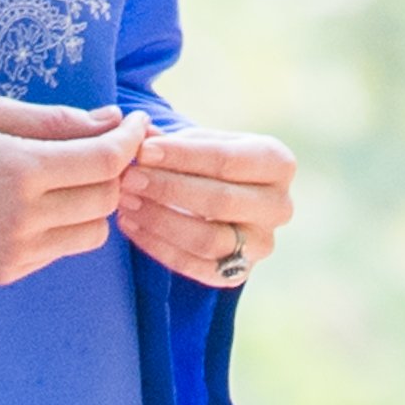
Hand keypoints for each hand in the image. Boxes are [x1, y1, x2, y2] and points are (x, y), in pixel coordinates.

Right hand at [0, 99, 150, 284]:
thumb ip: (56, 120)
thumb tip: (113, 121)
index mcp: (20, 169)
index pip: (105, 160)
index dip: (131, 140)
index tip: (138, 123)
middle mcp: (23, 216)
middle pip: (107, 199)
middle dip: (115, 171)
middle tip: (104, 147)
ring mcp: (15, 250)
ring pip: (93, 232)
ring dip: (93, 204)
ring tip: (69, 178)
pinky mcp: (5, 271)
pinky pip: (59, 250)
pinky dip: (62, 227)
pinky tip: (35, 205)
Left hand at [117, 124, 295, 289]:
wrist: (220, 197)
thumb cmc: (206, 162)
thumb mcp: (195, 142)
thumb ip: (167, 139)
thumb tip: (137, 132)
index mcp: (276, 163)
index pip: (227, 160)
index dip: (182, 156)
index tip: (142, 151)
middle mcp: (279, 206)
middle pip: (220, 201)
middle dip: (167, 189)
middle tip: (128, 178)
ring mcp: (262, 244)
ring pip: (209, 239)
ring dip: (160, 220)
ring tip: (125, 201)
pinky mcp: (240, 272)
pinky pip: (197, 267)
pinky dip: (158, 247)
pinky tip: (130, 225)